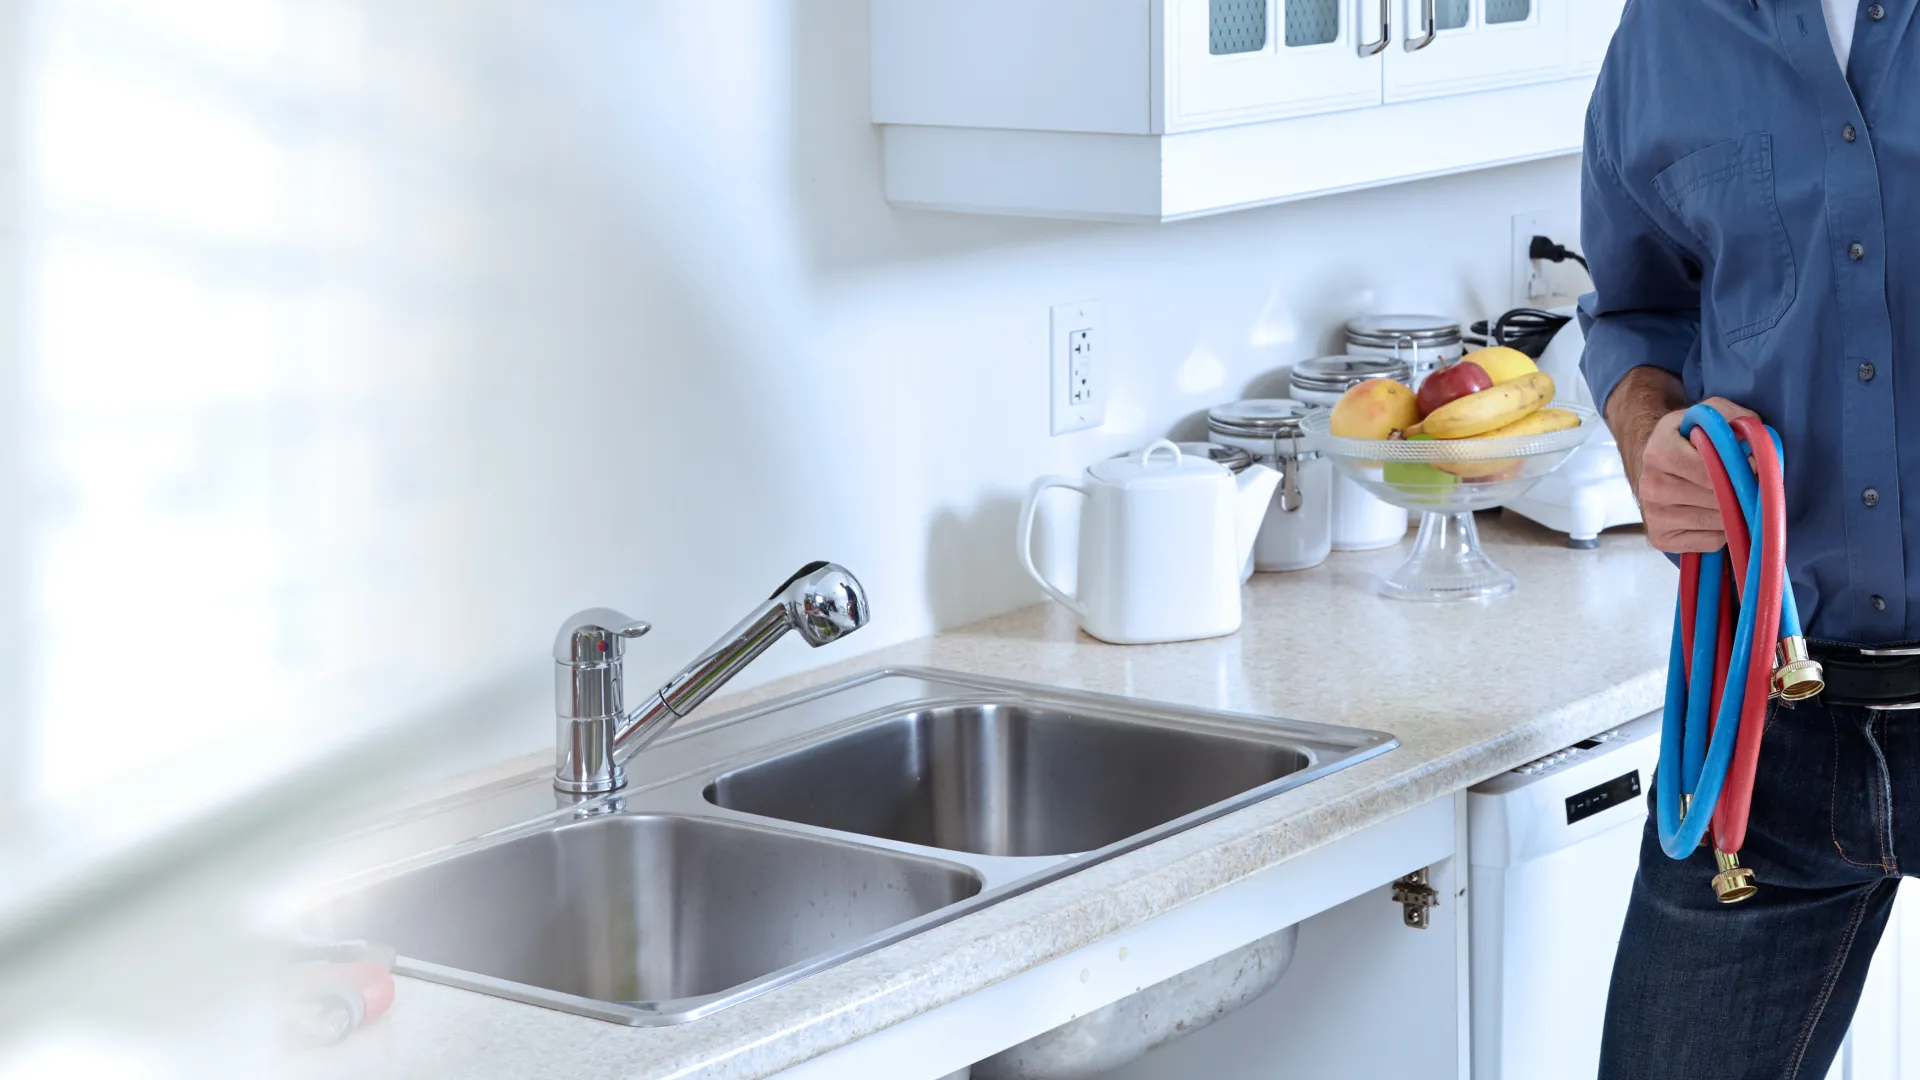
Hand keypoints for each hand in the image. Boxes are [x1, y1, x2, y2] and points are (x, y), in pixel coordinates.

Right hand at [1623, 397, 1757, 552]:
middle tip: (1751, 483)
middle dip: (1741, 493)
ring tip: (1732, 497)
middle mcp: (1650, 486)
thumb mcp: (1706, 416)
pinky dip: (1723, 531)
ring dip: (1735, 512)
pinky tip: (1716, 514)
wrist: (1653, 465)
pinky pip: (1711, 541)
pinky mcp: (1659, 538)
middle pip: (1716, 500)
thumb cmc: (1687, 440)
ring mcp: (1653, 515)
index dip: (1741, 469)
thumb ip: (1733, 416)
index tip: (1757, 465)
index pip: (1709, 471)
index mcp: (1658, 452)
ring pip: (1717, 522)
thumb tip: (1756, 437)